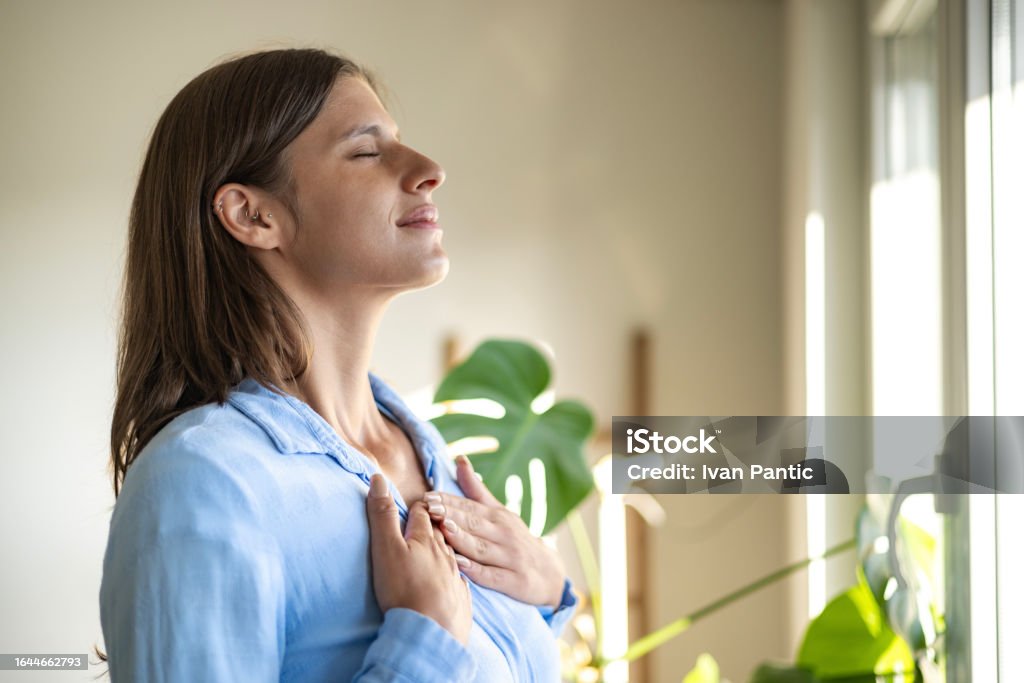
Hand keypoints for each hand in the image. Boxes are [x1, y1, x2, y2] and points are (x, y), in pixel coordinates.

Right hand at [366, 473, 472, 643]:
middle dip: (435, 523)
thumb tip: (378, 478)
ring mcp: (456, 578)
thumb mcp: (386, 548)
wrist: (431, 633)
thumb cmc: (404, 589)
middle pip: (441, 532)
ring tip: (441, 545)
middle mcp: (446, 555)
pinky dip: (454, 576)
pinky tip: (454, 580)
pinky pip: (460, 582)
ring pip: (452, 555)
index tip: (416, 502)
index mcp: (426, 540)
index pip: (423, 514)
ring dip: (446, 547)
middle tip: (429, 519)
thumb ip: (382, 515)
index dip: (418, 506)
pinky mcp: (461, 601)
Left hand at [424, 455, 566, 608]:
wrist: (550, 573)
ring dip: (462, 538)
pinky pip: (492, 575)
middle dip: (451, 515)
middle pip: (474, 524)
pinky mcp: (514, 581)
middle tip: (429, 509)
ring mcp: (510, 558)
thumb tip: (459, 459)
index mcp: (498, 517)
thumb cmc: (515, 539)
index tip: (427, 497)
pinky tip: (460, 565)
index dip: (449, 501)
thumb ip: (476, 490)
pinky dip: (476, 570)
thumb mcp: (500, 513)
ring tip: (443, 529)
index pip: (470, 507)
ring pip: (481, 547)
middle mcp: (504, 534)